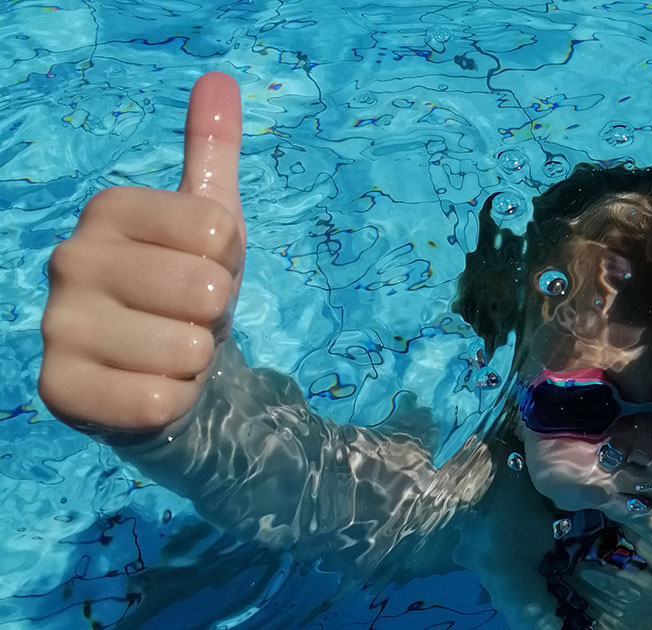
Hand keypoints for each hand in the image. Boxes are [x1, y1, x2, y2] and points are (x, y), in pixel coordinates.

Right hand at [38, 72, 245, 432]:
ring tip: (171, 354)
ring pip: (186, 348)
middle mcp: (71, 259)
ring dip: (195, 362)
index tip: (207, 267)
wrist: (165, 370)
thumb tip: (219, 80)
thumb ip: (212, 152)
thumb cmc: (188, 289)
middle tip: (190, 318)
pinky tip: (152, 388)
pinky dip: (173, 401)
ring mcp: (58, 326)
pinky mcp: (60, 390)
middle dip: (215, 316)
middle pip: (203, 288)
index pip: (217, 228)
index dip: (230, 260)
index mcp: (109, 210)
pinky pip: (156, 400)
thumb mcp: (211, 220)